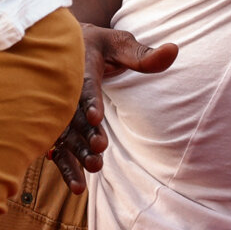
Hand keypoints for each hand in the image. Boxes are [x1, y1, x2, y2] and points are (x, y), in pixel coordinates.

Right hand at [50, 24, 177, 193]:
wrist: (61, 46)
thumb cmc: (97, 45)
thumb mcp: (119, 43)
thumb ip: (144, 54)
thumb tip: (175, 50)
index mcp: (78, 68)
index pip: (84, 86)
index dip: (90, 100)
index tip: (97, 116)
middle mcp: (64, 91)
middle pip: (73, 115)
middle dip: (85, 133)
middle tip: (99, 149)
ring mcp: (57, 110)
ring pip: (64, 135)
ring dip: (76, 154)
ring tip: (93, 169)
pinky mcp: (55, 126)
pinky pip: (59, 147)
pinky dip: (66, 167)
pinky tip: (77, 187)